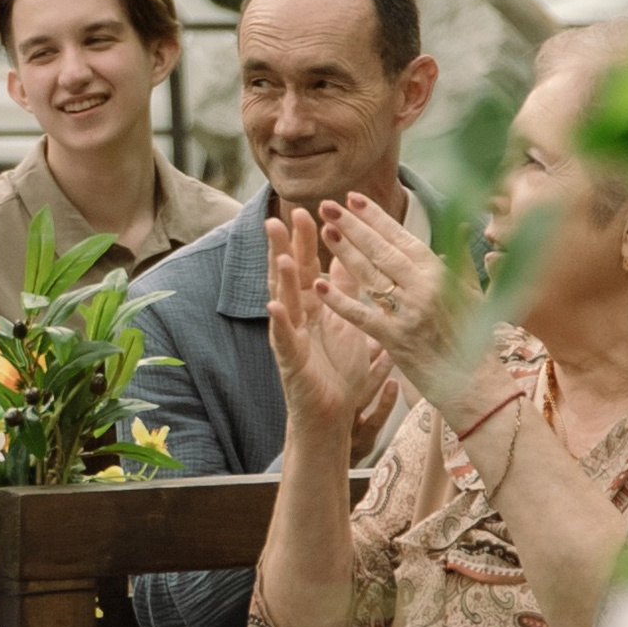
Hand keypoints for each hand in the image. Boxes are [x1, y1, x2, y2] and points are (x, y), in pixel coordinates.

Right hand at [268, 209, 395, 442]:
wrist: (332, 417)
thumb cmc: (339, 375)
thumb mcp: (349, 325)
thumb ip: (348, 294)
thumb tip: (353, 261)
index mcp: (315, 308)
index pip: (310, 266)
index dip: (309, 240)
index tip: (311, 209)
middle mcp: (298, 318)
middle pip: (291, 275)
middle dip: (288, 247)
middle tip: (283, 217)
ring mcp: (291, 337)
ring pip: (284, 301)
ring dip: (281, 278)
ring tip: (281, 254)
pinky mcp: (290, 361)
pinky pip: (284, 338)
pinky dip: (280, 322)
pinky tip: (274, 305)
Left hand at [317, 190, 481, 417]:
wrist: (475, 384)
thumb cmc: (475, 337)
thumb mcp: (473, 294)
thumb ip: (461, 258)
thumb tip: (459, 224)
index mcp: (441, 274)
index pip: (402, 237)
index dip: (375, 217)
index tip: (353, 198)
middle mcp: (424, 289)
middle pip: (381, 251)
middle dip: (353, 226)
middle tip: (327, 206)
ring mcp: (408, 314)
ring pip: (370, 277)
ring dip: (344, 253)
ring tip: (324, 232)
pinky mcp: (395, 340)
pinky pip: (362, 316)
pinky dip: (340, 301)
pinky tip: (319, 286)